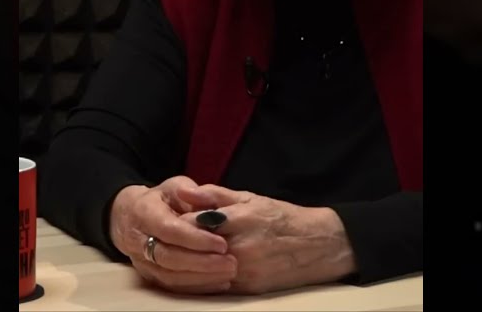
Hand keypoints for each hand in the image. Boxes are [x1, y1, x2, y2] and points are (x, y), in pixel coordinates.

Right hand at [108, 176, 237, 293]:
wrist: (130, 216)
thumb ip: (194, 196)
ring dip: (201, 278)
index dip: (195, 239)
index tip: (222, 244)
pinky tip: (218, 282)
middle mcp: (138, 240)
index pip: (169, 229)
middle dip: (202, 262)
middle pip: (169, 257)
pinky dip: (196, 287)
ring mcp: (141, 261)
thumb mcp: (175, 187)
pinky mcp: (149, 275)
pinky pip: (172, 286)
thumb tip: (213, 211)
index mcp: (144, 212)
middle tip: (230, 262)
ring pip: (170, 276)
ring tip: (228, 273)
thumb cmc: (160, 199)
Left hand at [176, 185, 356, 294]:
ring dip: (184, 265)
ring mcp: (244, 271)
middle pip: (193, 249)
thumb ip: (214, 195)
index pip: (192, 223)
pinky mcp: (248, 289)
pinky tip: (191, 272)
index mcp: (239, 220)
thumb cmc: (282, 217)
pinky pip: (214, 288)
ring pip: (200, 272)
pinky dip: (200, 281)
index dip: (176, 222)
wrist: (318, 245)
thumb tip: (183, 192)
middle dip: (176, 245)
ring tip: (174, 256)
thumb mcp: (249, 198)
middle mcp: (240, 247)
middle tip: (163, 239)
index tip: (166, 219)